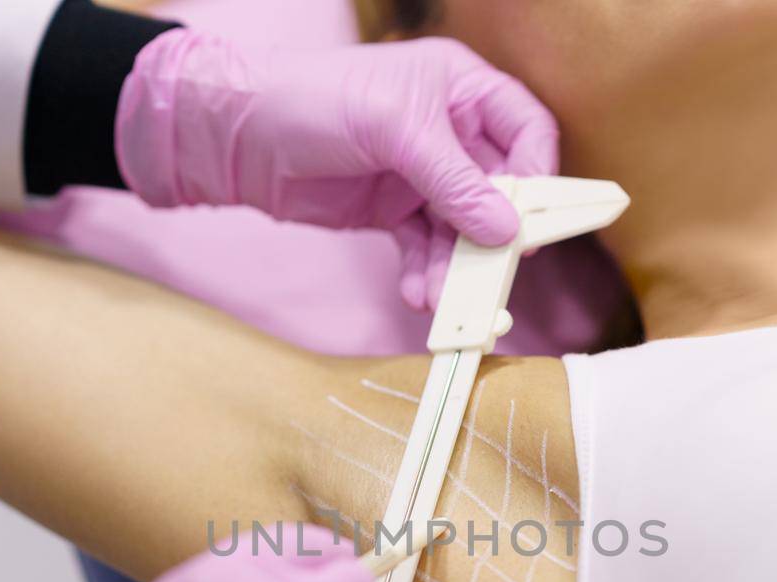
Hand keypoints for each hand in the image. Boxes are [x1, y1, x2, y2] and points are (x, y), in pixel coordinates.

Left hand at [116, 28, 559, 308]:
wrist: (238, 135)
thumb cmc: (313, 99)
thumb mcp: (393, 129)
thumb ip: (455, 181)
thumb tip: (508, 229)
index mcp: (461, 88)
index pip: (526, 131)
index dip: (538, 175)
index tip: (533, 222)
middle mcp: (450, 131)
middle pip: (501, 190)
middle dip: (494, 236)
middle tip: (492, 275)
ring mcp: (422, 174)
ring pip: (462, 229)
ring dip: (456, 267)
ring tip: (442, 297)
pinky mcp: (394, 210)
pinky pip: (426, 248)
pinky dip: (425, 272)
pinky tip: (418, 293)